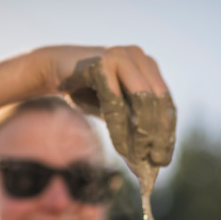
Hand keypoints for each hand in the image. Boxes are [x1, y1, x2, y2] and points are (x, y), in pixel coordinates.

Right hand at [44, 46, 175, 183]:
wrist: (53, 70)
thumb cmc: (86, 92)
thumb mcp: (115, 111)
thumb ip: (132, 128)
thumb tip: (147, 164)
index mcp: (148, 66)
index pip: (166, 102)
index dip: (167, 132)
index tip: (163, 160)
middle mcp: (139, 57)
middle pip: (159, 100)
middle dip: (158, 135)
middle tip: (155, 162)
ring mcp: (122, 55)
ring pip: (142, 98)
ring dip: (142, 132)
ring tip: (138, 157)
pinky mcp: (103, 61)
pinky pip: (116, 100)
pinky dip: (119, 127)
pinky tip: (120, 148)